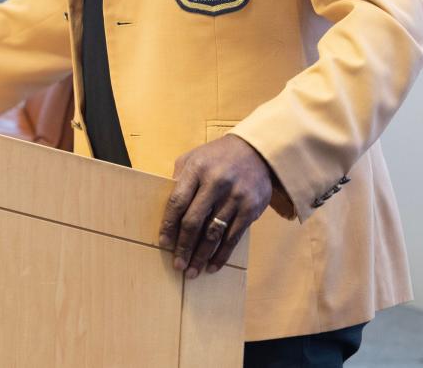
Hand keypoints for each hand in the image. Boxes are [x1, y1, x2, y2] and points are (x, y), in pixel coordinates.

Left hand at [158, 134, 273, 277]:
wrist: (258, 151)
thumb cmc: (218, 157)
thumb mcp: (194, 158)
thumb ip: (180, 179)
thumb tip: (166, 208)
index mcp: (196, 169)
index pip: (177, 202)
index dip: (168, 226)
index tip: (164, 244)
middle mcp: (216, 183)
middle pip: (194, 221)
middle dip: (184, 246)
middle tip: (177, 265)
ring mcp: (235, 197)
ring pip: (214, 233)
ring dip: (201, 255)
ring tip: (192, 271)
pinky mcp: (251, 209)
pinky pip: (234, 237)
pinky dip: (222, 254)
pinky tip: (213, 266)